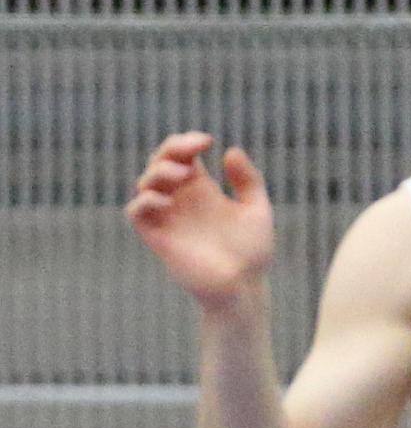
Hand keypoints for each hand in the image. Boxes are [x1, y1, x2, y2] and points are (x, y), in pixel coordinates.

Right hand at [125, 133, 274, 311]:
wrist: (243, 285)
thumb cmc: (252, 250)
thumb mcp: (256, 208)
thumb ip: (247, 180)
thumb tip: (230, 150)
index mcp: (203, 190)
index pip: (183, 156)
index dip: (187, 142)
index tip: (207, 141)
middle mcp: (181, 200)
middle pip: (160, 163)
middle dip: (170, 150)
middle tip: (191, 152)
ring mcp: (168, 217)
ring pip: (144, 184)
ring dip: (157, 172)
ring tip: (182, 174)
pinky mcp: (158, 237)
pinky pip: (137, 213)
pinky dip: (145, 200)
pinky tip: (167, 199)